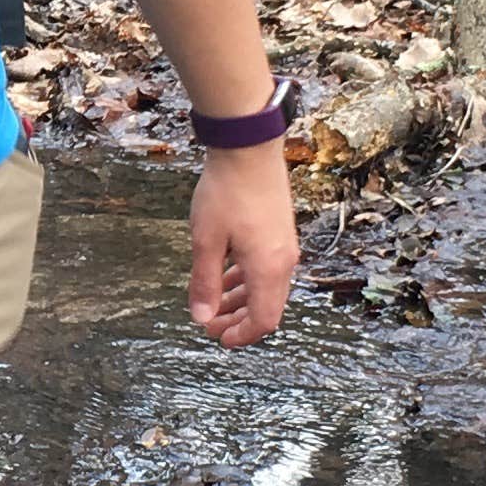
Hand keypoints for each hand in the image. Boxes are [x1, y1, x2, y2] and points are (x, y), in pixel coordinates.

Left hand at [188, 145, 297, 346]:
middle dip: (238, 320)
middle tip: (209, 322)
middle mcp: (283, 262)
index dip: (241, 335)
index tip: (217, 338)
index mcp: (268, 269)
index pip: (263, 320)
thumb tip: (202, 318)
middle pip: (266, 306)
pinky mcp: (279, 231)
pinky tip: (225, 274)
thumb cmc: (226, 193)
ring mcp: (283, 246)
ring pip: (265, 287)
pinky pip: (266, 268)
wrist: (248, 148)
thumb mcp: (206, 241)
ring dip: (240, 299)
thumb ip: (205, 282)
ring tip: (213, 302)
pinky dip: (246, 279)